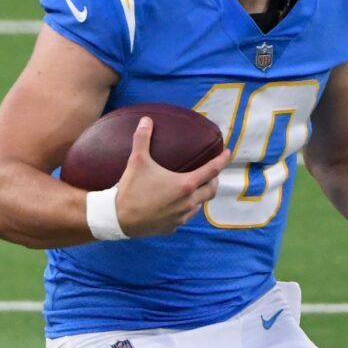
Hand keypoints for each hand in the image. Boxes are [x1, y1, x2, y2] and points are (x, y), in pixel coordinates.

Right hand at [112, 118, 229, 237]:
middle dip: (214, 181)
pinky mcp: (173, 227)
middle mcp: (188, 202)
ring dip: (200, 196)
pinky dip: (186, 209)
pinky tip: (177, 205)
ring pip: (199, 205)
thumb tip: (146, 120)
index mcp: (185, 184)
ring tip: (194, 188)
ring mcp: (181, 217)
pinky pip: (185, 217)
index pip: (211, 170)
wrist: (119, 219)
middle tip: (210, 173)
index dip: (222, 160)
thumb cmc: (131, 189)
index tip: (228, 153)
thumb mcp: (137, 161)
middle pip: (211, 190)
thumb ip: (142, 139)